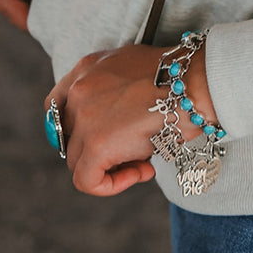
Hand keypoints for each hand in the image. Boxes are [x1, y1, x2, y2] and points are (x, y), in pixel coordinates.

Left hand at [48, 43, 219, 197]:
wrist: (196, 82)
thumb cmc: (180, 77)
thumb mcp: (135, 68)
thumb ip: (114, 87)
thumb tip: (115, 119)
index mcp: (87, 68)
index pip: (57, 106)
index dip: (75, 128)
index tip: (97, 138)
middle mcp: (79, 90)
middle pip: (70, 137)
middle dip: (99, 148)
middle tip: (133, 149)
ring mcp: (84, 118)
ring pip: (79, 161)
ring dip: (111, 166)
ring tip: (145, 160)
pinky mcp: (96, 145)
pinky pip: (88, 181)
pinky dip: (112, 184)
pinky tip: (142, 172)